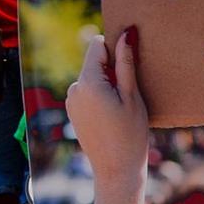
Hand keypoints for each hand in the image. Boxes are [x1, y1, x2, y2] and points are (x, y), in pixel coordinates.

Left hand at [67, 27, 150, 203]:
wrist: (115, 169)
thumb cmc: (130, 133)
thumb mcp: (132, 95)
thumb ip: (126, 63)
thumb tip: (127, 34)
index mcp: (88, 83)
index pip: (98, 46)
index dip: (116, 49)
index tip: (130, 64)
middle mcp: (74, 89)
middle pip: (95, 62)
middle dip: (113, 69)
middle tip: (130, 92)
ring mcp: (71, 101)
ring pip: (93, 78)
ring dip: (108, 84)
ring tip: (123, 106)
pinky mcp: (73, 111)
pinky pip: (88, 92)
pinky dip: (102, 96)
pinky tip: (114, 115)